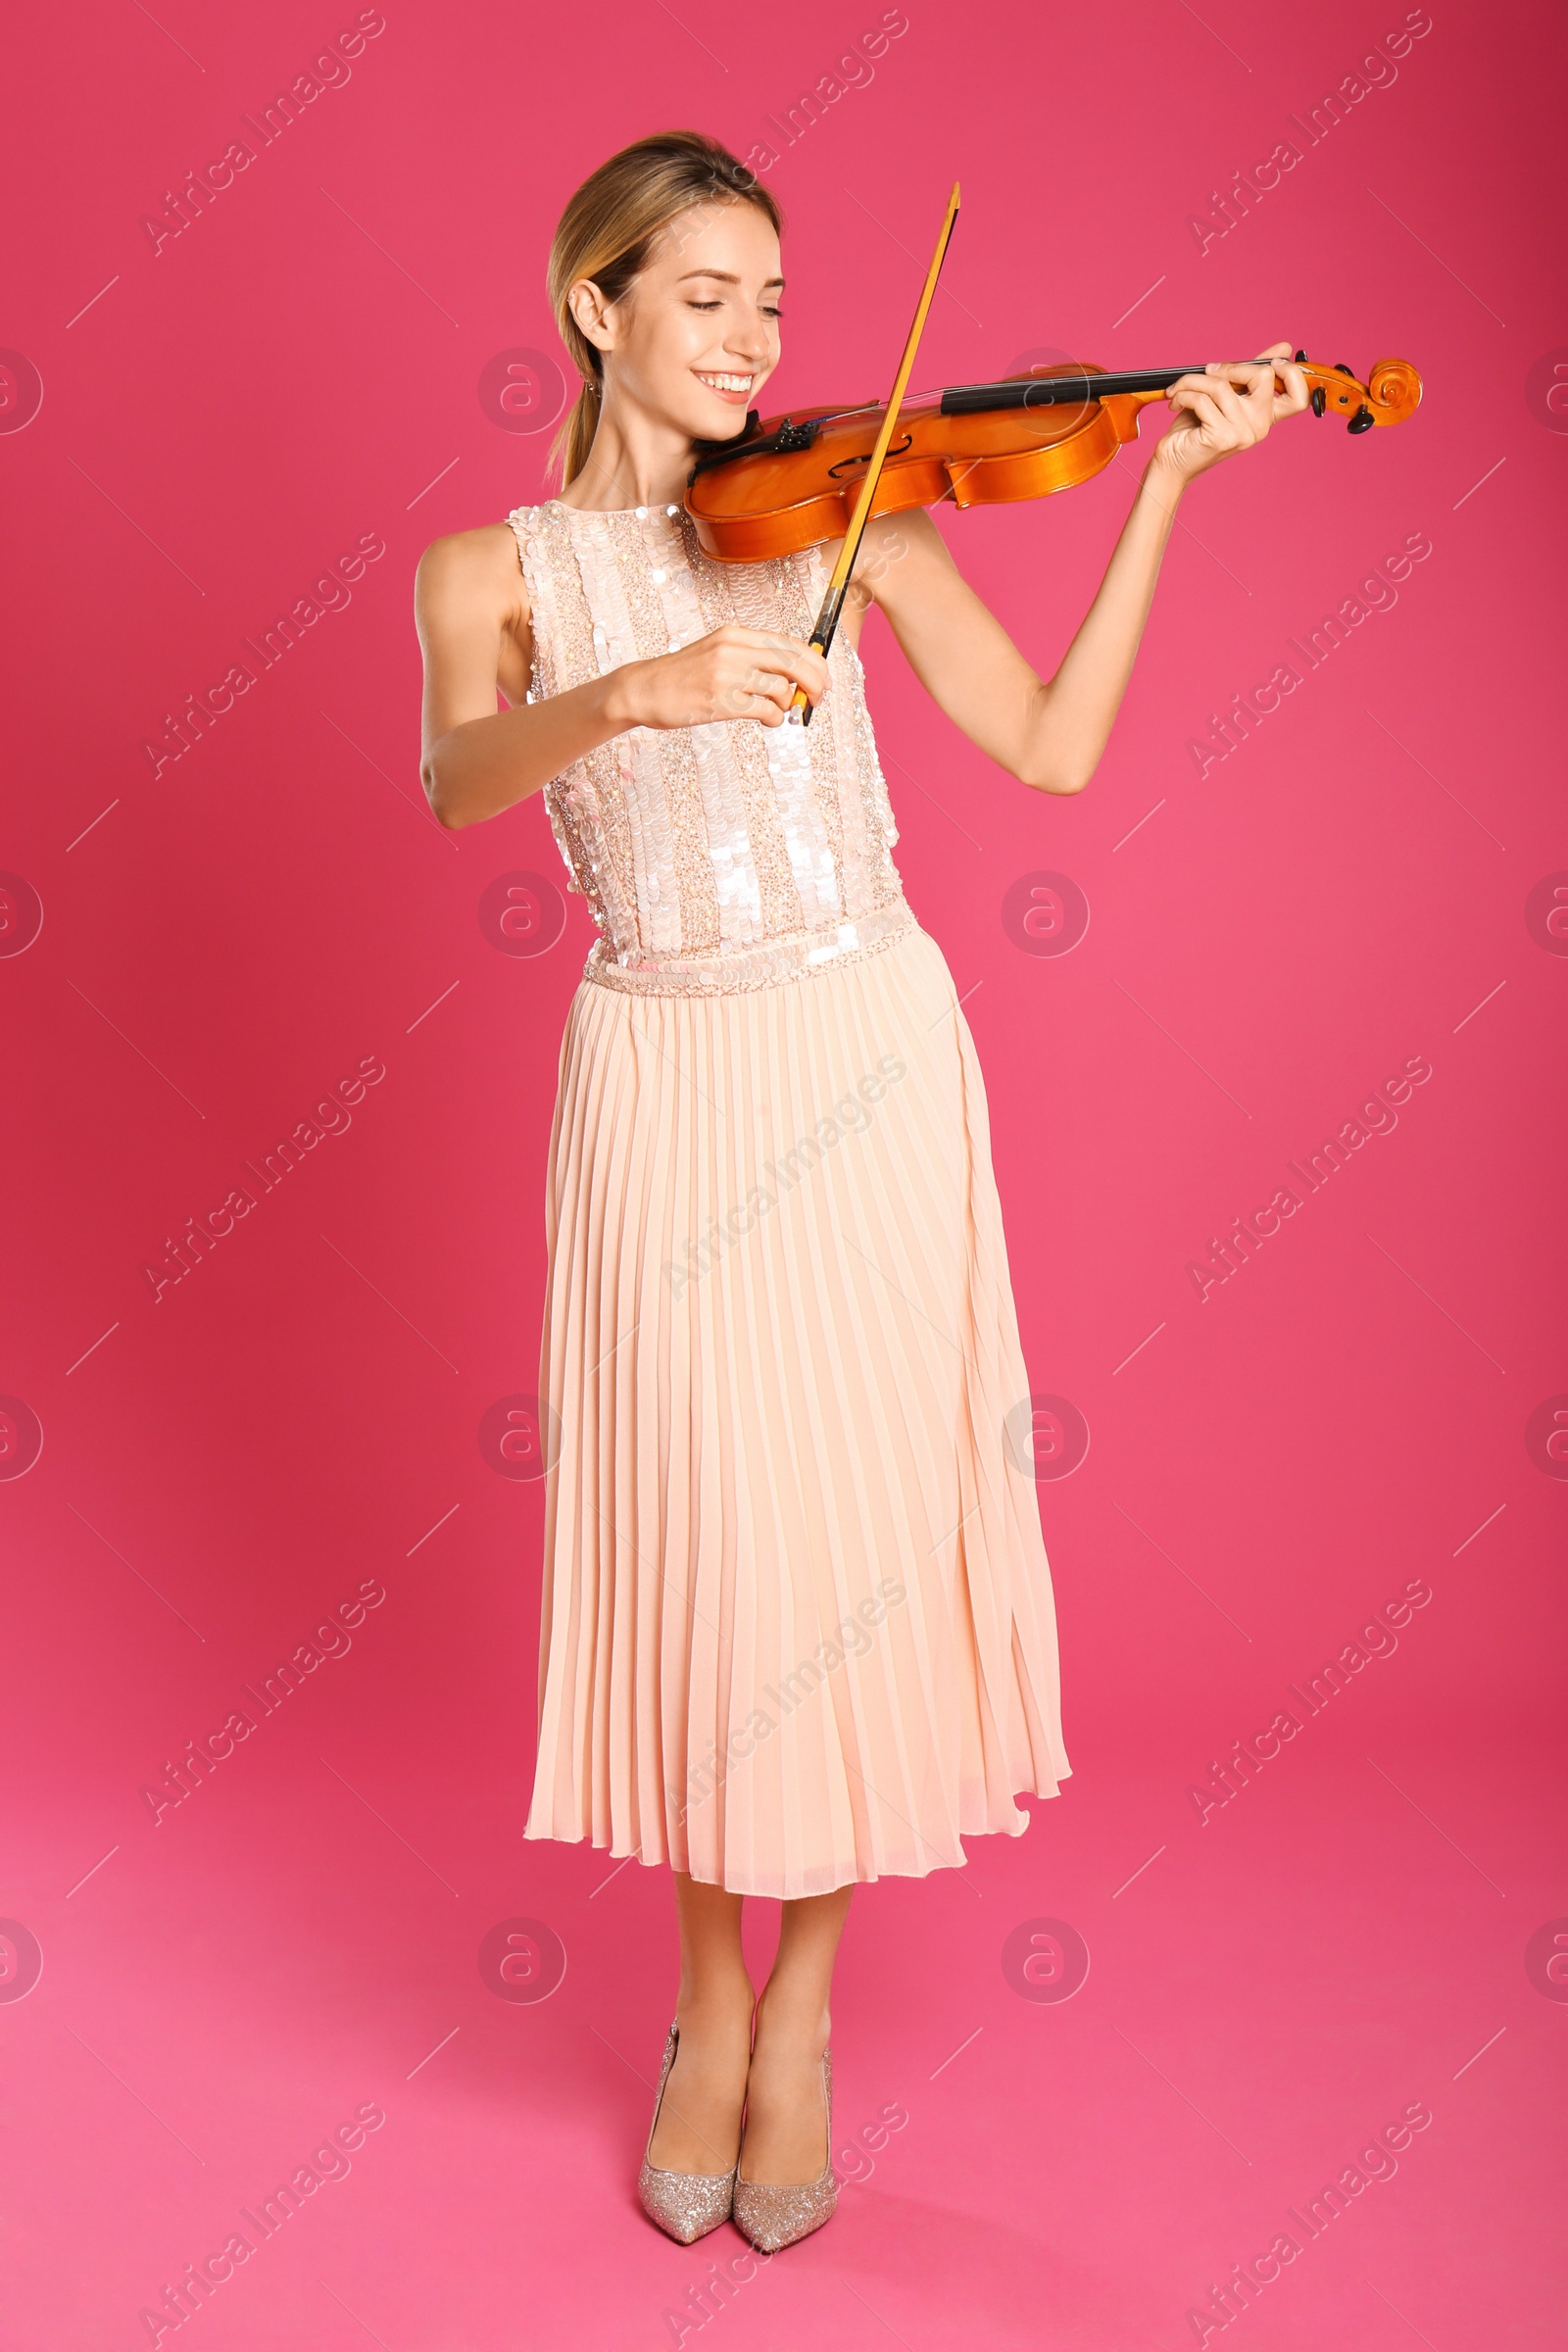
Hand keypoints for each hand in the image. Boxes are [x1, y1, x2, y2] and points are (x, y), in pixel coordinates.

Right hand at [606, 624, 827, 731]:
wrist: (644, 689)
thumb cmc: (683, 675)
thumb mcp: (718, 653)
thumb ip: (752, 658)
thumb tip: (794, 676)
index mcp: (736, 634)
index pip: (789, 642)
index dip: (814, 662)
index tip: (823, 679)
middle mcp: (733, 649)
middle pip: (794, 663)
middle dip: (814, 683)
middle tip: (817, 699)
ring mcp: (726, 674)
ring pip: (781, 689)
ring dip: (787, 706)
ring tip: (775, 712)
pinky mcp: (720, 701)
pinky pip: (765, 710)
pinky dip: (774, 718)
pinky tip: (766, 720)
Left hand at [1149, 341, 1309, 487]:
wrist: (1172, 463)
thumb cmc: (1195, 428)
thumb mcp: (1226, 395)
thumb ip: (1250, 373)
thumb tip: (1285, 347)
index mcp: (1266, 417)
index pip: (1299, 396)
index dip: (1292, 373)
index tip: (1271, 362)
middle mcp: (1260, 427)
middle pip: (1264, 376)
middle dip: (1231, 366)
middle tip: (1208, 372)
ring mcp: (1243, 434)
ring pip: (1222, 385)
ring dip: (1193, 381)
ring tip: (1179, 389)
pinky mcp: (1222, 437)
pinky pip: (1203, 399)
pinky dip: (1183, 394)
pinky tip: (1175, 402)